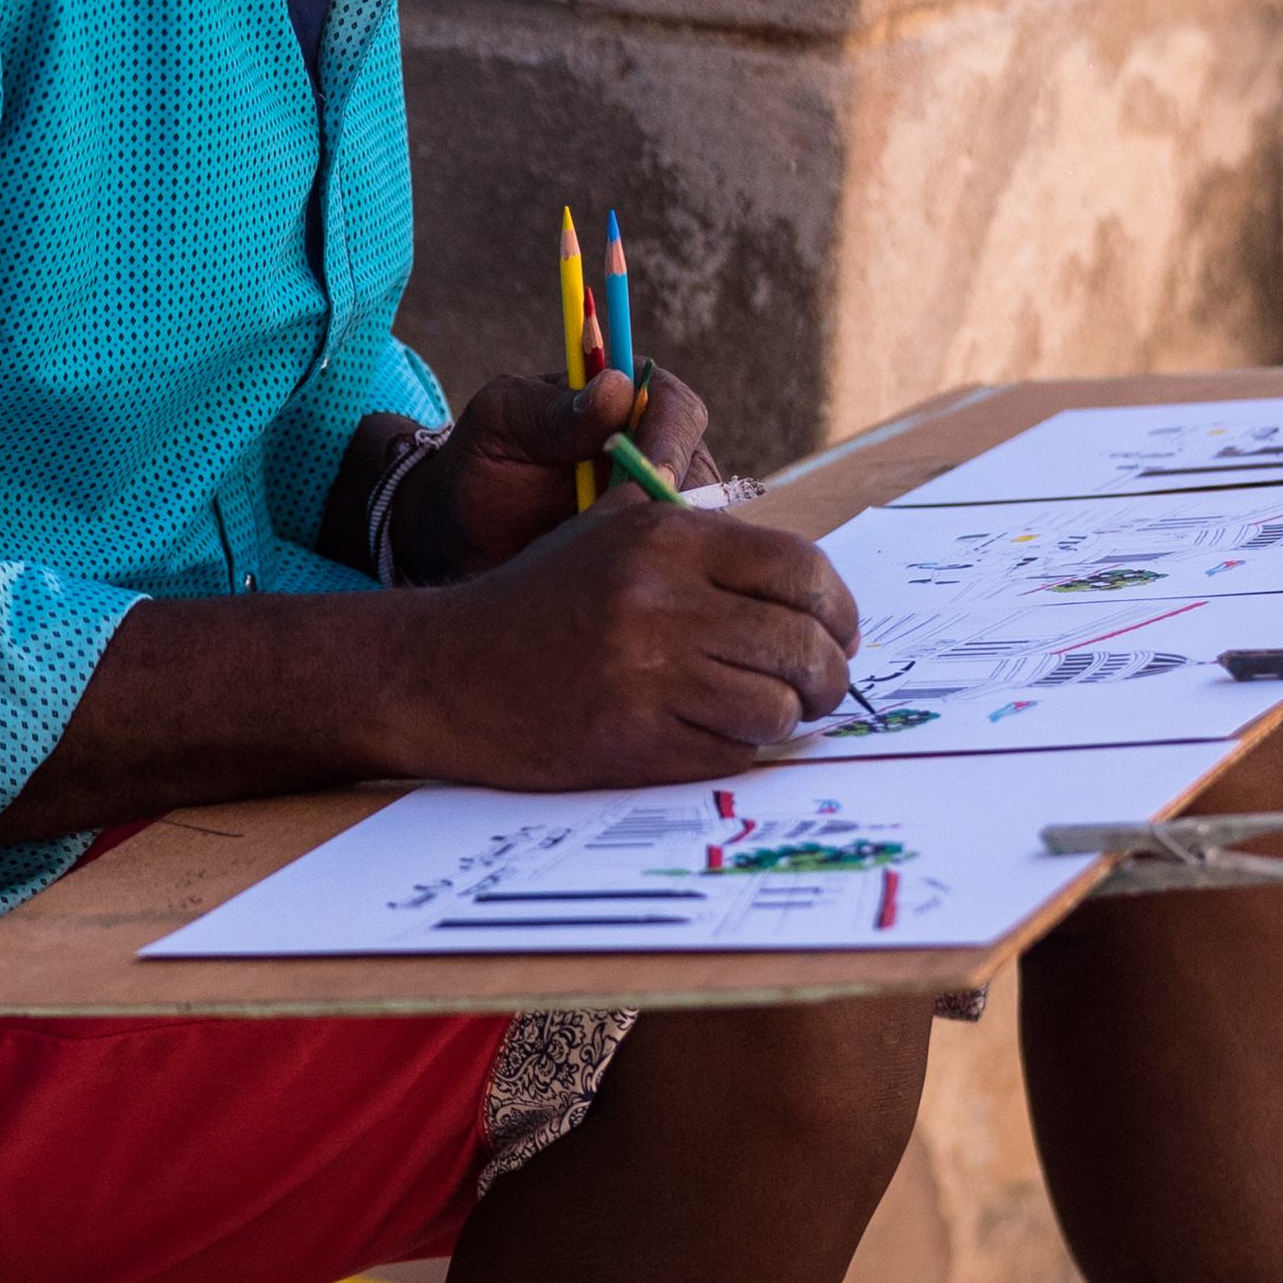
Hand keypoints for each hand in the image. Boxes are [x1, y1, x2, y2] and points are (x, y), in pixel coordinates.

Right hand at [375, 498, 857, 783]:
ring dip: (787, 718)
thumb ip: (704, 535)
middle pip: (804, 644)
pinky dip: (739, 749)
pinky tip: (713, 733)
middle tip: (817, 687)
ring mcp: (649, 672)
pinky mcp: (634, 738)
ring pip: (778, 706)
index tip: (837, 634)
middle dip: (827, 675)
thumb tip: (807, 580)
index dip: (838, 610)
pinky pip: (733, 751)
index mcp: (668, 537)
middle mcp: (663, 599)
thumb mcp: (613, 531)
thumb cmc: (539, 602)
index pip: (803, 570)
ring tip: (767, 713)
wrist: (444, 671)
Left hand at [389, 364, 717, 579]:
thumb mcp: (502, 427)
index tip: (651, 474)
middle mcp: (655, 447)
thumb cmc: (482, 469)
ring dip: (673, 542)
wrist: (464, 540)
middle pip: (699, 464)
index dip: (670, 439)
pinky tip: (630, 588)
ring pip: (700, 518)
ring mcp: (661, 501)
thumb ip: (554, 412)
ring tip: (631, 565)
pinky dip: (667, 573)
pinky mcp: (659, 550)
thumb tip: (616, 388)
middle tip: (644, 532)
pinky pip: (684, 561)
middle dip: (677, 497)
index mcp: (623, 397)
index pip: (673, 405)